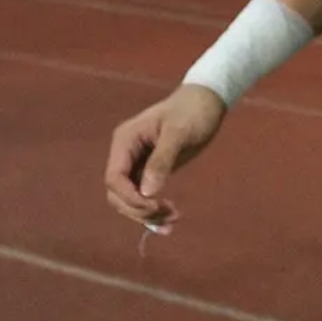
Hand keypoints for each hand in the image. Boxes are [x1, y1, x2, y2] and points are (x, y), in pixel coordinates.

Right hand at [103, 84, 227, 231]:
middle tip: (168, 215)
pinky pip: (143, 195)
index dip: (130, 197)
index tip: (154, 206)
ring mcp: (135, 163)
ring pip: (129, 199)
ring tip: (173, 219)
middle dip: (138, 209)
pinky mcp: (148, 170)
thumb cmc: (193, 111)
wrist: (206, 101)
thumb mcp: (179, 133)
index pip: (114, 178)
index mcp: (125, 141)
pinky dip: (153, 210)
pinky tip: (169, 219)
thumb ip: (162, 160)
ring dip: (146, 214)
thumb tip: (147, 192)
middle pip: (117, 193)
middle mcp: (125, 154)